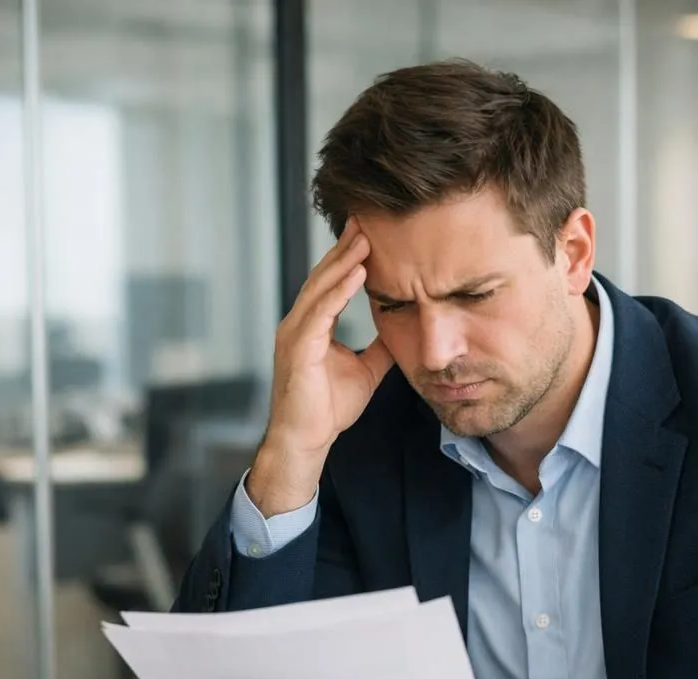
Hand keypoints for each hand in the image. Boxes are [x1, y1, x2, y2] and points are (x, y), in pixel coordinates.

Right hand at [248, 219, 394, 515]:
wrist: (307, 440)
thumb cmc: (328, 409)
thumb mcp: (365, 370)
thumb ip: (378, 347)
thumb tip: (402, 331)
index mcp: (313, 326)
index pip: (332, 283)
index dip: (349, 258)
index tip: (370, 233)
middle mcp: (300, 323)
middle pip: (324, 276)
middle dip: (345, 248)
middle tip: (365, 218)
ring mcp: (295, 334)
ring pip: (320, 288)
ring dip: (343, 261)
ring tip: (364, 237)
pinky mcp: (298, 349)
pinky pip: (320, 312)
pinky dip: (339, 291)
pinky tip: (358, 272)